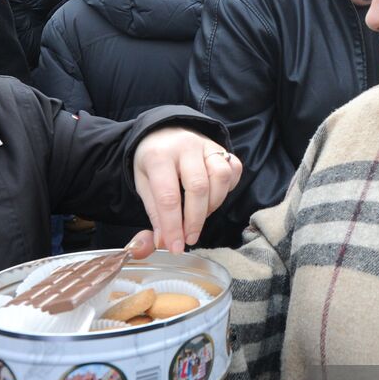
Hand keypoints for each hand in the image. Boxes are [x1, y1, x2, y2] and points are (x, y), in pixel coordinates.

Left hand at [131, 127, 241, 251]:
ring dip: (213, 204)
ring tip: (200, 215)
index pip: (168, 197)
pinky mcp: (221, 147)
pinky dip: (228, 188)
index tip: (175, 247)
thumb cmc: (153, 162)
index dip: (173, 226)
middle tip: (189, 238)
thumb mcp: (144, 184)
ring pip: (220, 177)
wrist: (163, 131)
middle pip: (198, 188)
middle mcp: (185, 147)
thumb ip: (155, 213)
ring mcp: (206, 145)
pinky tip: (214, 197)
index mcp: (158, 156)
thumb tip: (165, 242)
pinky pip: (234, 168)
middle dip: (195, 220)